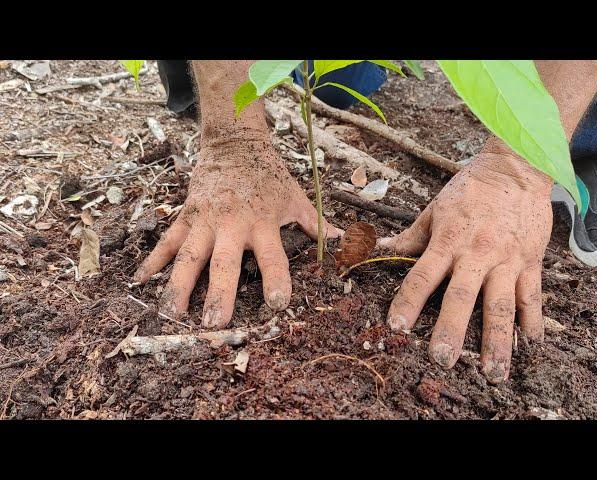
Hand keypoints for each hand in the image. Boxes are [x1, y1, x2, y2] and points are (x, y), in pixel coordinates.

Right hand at [134, 139, 339, 327]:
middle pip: (224, 262)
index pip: (272, 255)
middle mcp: (232, 223)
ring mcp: (204, 220)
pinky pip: (167, 241)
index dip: (276, 279)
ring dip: (178, 285)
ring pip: (189, 256)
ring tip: (171, 313)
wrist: (235, 144)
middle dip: (218, 293)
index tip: (277, 304)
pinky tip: (140, 281)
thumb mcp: (297, 198)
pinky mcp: (186, 215)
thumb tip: (347, 243)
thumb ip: (318, 225)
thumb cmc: (270, 176)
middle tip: (213, 323)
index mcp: (264, 222)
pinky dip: (153, 260)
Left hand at [379, 139, 552, 382]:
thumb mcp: (435, 210)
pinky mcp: (531, 262)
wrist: (516, 169)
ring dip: (497, 341)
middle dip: (451, 330)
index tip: (396, 327)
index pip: (422, 276)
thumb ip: (410, 236)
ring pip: (501, 305)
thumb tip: (378, 247)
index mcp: (448, 241)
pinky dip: (532, 321)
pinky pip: (532, 297)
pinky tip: (530, 345)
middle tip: (442, 360)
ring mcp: (507, 260)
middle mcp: (477, 254)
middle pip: (461, 297)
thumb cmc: (470, 190)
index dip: (407, 302)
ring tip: (493, 372)